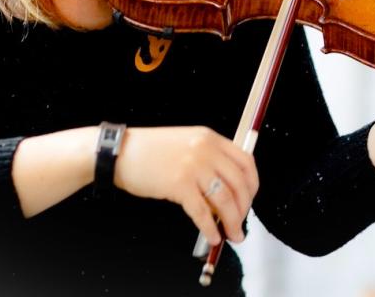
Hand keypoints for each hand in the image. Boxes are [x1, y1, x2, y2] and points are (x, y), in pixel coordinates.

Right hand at [114, 126, 258, 244]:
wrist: (122, 151)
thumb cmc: (150, 150)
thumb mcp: (186, 144)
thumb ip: (208, 160)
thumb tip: (227, 192)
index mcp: (209, 138)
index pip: (245, 161)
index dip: (252, 185)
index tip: (249, 200)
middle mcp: (205, 149)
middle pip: (239, 183)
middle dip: (244, 208)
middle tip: (241, 224)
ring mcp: (193, 166)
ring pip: (225, 200)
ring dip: (232, 222)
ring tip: (232, 234)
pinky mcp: (179, 184)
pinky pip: (202, 212)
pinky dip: (210, 228)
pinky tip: (212, 236)